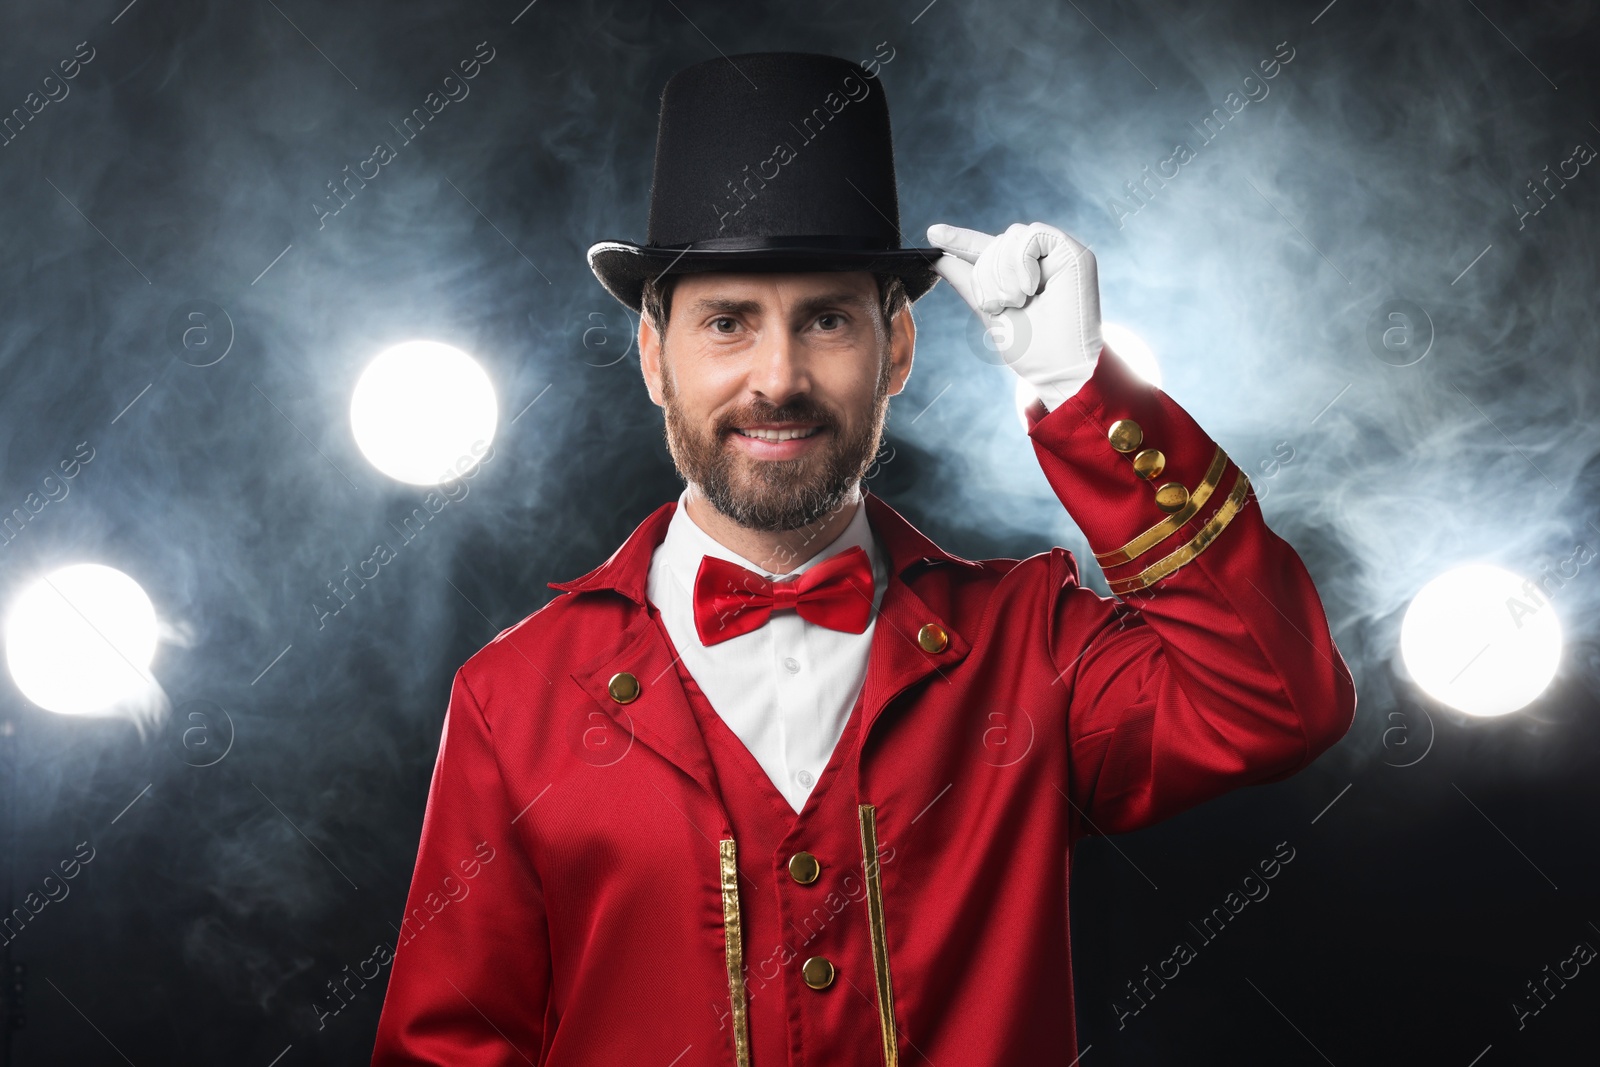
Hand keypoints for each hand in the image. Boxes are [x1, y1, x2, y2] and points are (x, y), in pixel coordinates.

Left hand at [927, 221, 1102, 410]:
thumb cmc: (1029, 349)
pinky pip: (1032, 235)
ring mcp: (1059, 256)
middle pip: (996, 242)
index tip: (932, 234)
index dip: (961, 240)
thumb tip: (938, 259)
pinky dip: (1021, 262)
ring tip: (1016, 301)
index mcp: (1021, 275)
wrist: (1057, 369)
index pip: (988, 249)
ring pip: (1012, 236)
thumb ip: (967, 282)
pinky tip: (1030, 289)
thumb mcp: (989, 311)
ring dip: (1003, 273)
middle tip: (998, 305)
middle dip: (986, 274)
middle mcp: (1041, 262)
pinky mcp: (1075, 253)